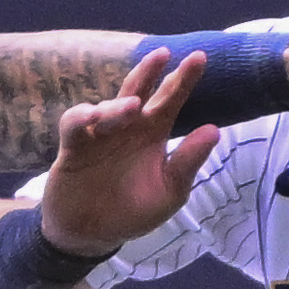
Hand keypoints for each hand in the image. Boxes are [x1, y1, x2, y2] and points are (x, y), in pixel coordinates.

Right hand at [37, 48, 222, 256]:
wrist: (92, 234)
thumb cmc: (134, 211)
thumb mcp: (170, 191)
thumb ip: (188, 161)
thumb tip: (215, 129)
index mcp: (154, 134)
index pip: (171, 99)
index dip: (184, 79)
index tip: (200, 57)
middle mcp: (128, 127)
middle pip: (140, 90)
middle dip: (151, 71)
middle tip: (164, 53)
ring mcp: (100, 134)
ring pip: (110, 106)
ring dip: (120, 103)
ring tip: (133, 106)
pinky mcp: (74, 147)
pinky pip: (74, 124)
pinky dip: (82, 116)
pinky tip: (92, 118)